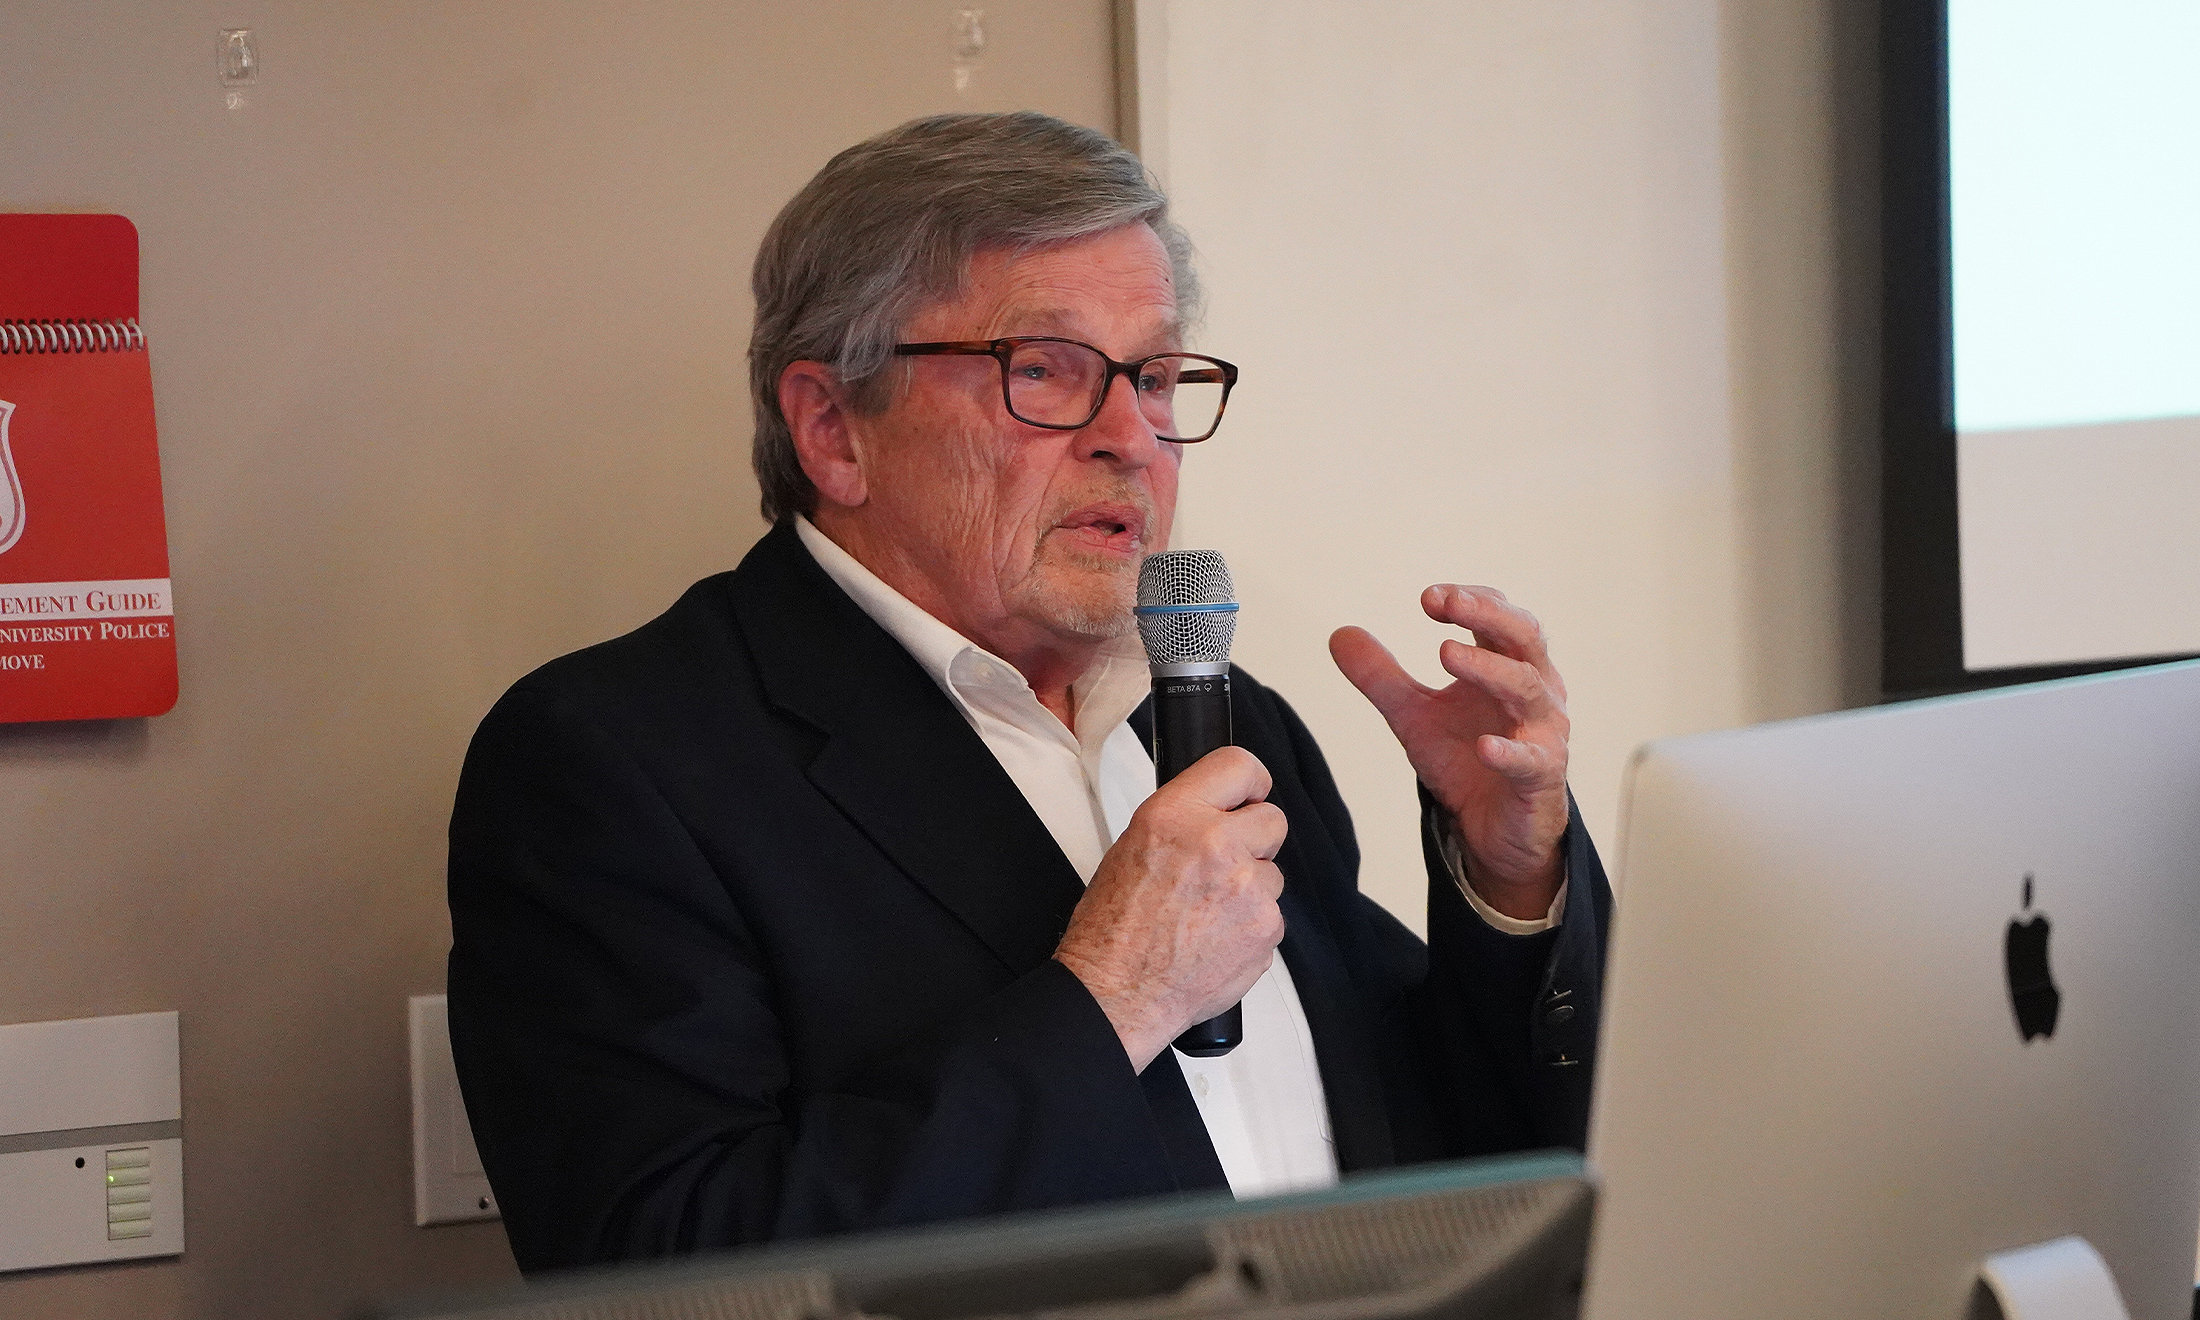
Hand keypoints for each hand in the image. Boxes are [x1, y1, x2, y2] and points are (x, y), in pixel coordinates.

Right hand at [1055, 746, 1287, 1071]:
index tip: (1252, 793)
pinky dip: (1251, 927)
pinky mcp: (1266, 927)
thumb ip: (1183, 822)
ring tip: (1207, 914)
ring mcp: (1248, 888)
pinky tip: (1216, 940)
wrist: (1116, 993)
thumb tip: (1217, 813)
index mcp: (1175, 816)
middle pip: (1272, 820)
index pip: (1239, 766)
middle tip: (1224, 866)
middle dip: (1254, 841)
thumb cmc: (1112, 930)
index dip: (1251, 783)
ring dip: (1251, 889)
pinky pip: (1273, 914)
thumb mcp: (1132, 847)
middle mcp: (1216, 844)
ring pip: (1273, 873)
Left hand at [1330, 585, 1569, 920]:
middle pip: (1524, 637)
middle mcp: (1536, 690)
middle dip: (1485, 614)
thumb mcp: (1415, 717)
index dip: (1469, 601)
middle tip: (1446, 602)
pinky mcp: (1541, 777)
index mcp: (1508, 666)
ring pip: (1528, 688)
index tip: (1427, 598)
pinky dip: (1508, 752)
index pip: (1500, 617)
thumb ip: (1382, 678)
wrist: (1495, 829)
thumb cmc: (1466, 758)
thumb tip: (1338, 634)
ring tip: (1445, 653)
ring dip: (1488, 668)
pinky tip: (1484, 747)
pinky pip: (1529, 760)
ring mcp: (1543, 732)